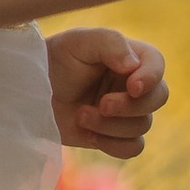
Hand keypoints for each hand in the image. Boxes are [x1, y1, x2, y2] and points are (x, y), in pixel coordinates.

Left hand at [47, 28, 168, 156]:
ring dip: (110, 125)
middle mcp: (133, 84)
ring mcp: (126, 112)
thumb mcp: (78, 41)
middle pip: (158, 98)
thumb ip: (110, 43)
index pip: (157, 65)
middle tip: (102, 104)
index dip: (151, 78)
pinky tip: (89, 134)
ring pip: (142, 126)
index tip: (133, 86)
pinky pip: (133, 148)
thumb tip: (133, 66)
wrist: (32, 91)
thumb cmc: (55, 59)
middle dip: (130, 106)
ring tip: (81, 115)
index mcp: (130, 57)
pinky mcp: (114, 136)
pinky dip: (113, 145)